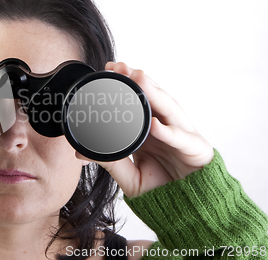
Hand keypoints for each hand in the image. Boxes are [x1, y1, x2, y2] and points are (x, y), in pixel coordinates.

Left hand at [77, 61, 213, 197]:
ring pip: (169, 109)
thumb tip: (79, 153)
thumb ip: (110, 162)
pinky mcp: (197, 150)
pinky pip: (181, 140)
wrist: (187, 209)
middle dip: (137, 80)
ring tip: (138, 78)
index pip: (138, 100)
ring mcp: (183, 135)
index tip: (108, 70)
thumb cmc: (161, 189)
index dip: (125, 85)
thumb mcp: (129, 176)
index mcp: (150, 130)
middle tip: (119, 67)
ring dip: (154, 93)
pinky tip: (156, 126)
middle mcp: (167, 126)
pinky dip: (169, 133)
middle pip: (153, 98)